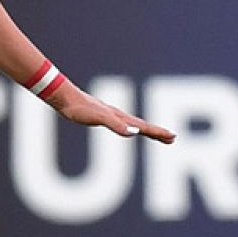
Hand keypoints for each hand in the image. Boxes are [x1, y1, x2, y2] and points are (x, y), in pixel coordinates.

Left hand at [46, 82, 174, 142]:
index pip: (143, 126)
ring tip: (156, 135)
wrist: (64, 98)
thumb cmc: (80, 108)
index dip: (158, 132)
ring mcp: (110, 115)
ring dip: (146, 130)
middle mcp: (118, 115)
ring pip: (133, 124)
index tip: (172, 137)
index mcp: (120, 117)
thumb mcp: (99, 118)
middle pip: (142, 125)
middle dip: (157, 132)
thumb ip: (116, 125)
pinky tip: (128, 129)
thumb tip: (133, 133)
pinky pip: (122, 123)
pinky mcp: (101, 116)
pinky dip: (131, 128)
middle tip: (172, 138)